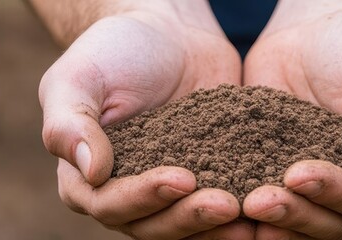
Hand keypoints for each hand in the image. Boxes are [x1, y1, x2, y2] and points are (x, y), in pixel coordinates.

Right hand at [38, 2, 250, 238]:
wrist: (167, 33)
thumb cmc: (113, 50)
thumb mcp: (78, 78)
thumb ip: (70, 124)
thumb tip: (92, 172)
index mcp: (86, 180)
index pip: (110, 204)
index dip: (145, 197)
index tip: (182, 178)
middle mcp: (127, 196)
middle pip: (155, 226)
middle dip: (191, 218)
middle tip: (227, 204)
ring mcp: (170, 194)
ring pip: (190, 226)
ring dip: (219, 227)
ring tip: (252, 218)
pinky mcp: (209, 181)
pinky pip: (224, 206)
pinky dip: (245, 211)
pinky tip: (271, 207)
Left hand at [242, 0, 341, 237]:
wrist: (319, 30)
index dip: (335, 192)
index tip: (299, 173)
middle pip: (327, 222)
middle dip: (294, 213)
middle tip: (258, 201)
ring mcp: (309, 190)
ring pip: (293, 222)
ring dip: (268, 220)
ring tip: (241, 206)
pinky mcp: (270, 174)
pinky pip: (257, 197)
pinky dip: (241, 206)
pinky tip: (218, 201)